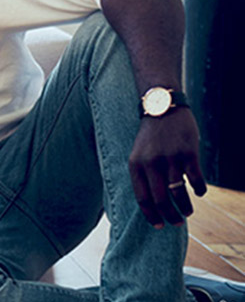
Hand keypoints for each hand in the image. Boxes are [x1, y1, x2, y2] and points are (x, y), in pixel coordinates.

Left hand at [128, 108, 207, 227]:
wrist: (163, 108)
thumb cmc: (150, 137)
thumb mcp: (138, 155)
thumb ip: (143, 175)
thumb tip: (152, 203)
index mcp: (135, 165)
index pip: (142, 198)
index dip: (151, 216)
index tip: (158, 226)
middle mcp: (151, 164)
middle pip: (160, 200)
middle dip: (169, 216)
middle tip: (176, 223)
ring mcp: (170, 158)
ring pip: (178, 193)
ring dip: (185, 207)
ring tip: (187, 212)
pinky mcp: (188, 153)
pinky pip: (195, 179)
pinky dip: (199, 190)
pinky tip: (199, 192)